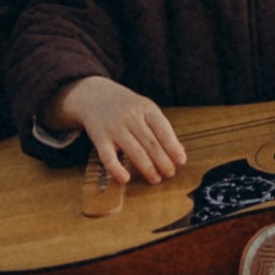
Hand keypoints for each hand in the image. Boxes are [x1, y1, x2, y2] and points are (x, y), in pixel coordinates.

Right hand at [53, 76, 185, 186]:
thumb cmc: (126, 107)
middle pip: (151, 143)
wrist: (94, 95)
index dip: (173, 147)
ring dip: (148, 168)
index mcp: (146, 108)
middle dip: (163, 162)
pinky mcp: (99, 138)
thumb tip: (179, 153)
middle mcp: (131, 116)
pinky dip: (116, 169)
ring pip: (135, 152)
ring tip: (156, 179)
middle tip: (170, 174)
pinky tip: (125, 179)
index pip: (163, 129)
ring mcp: (114, 127)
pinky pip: (108, 157)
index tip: (181, 161)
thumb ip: (160, 128)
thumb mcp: (145, 109)